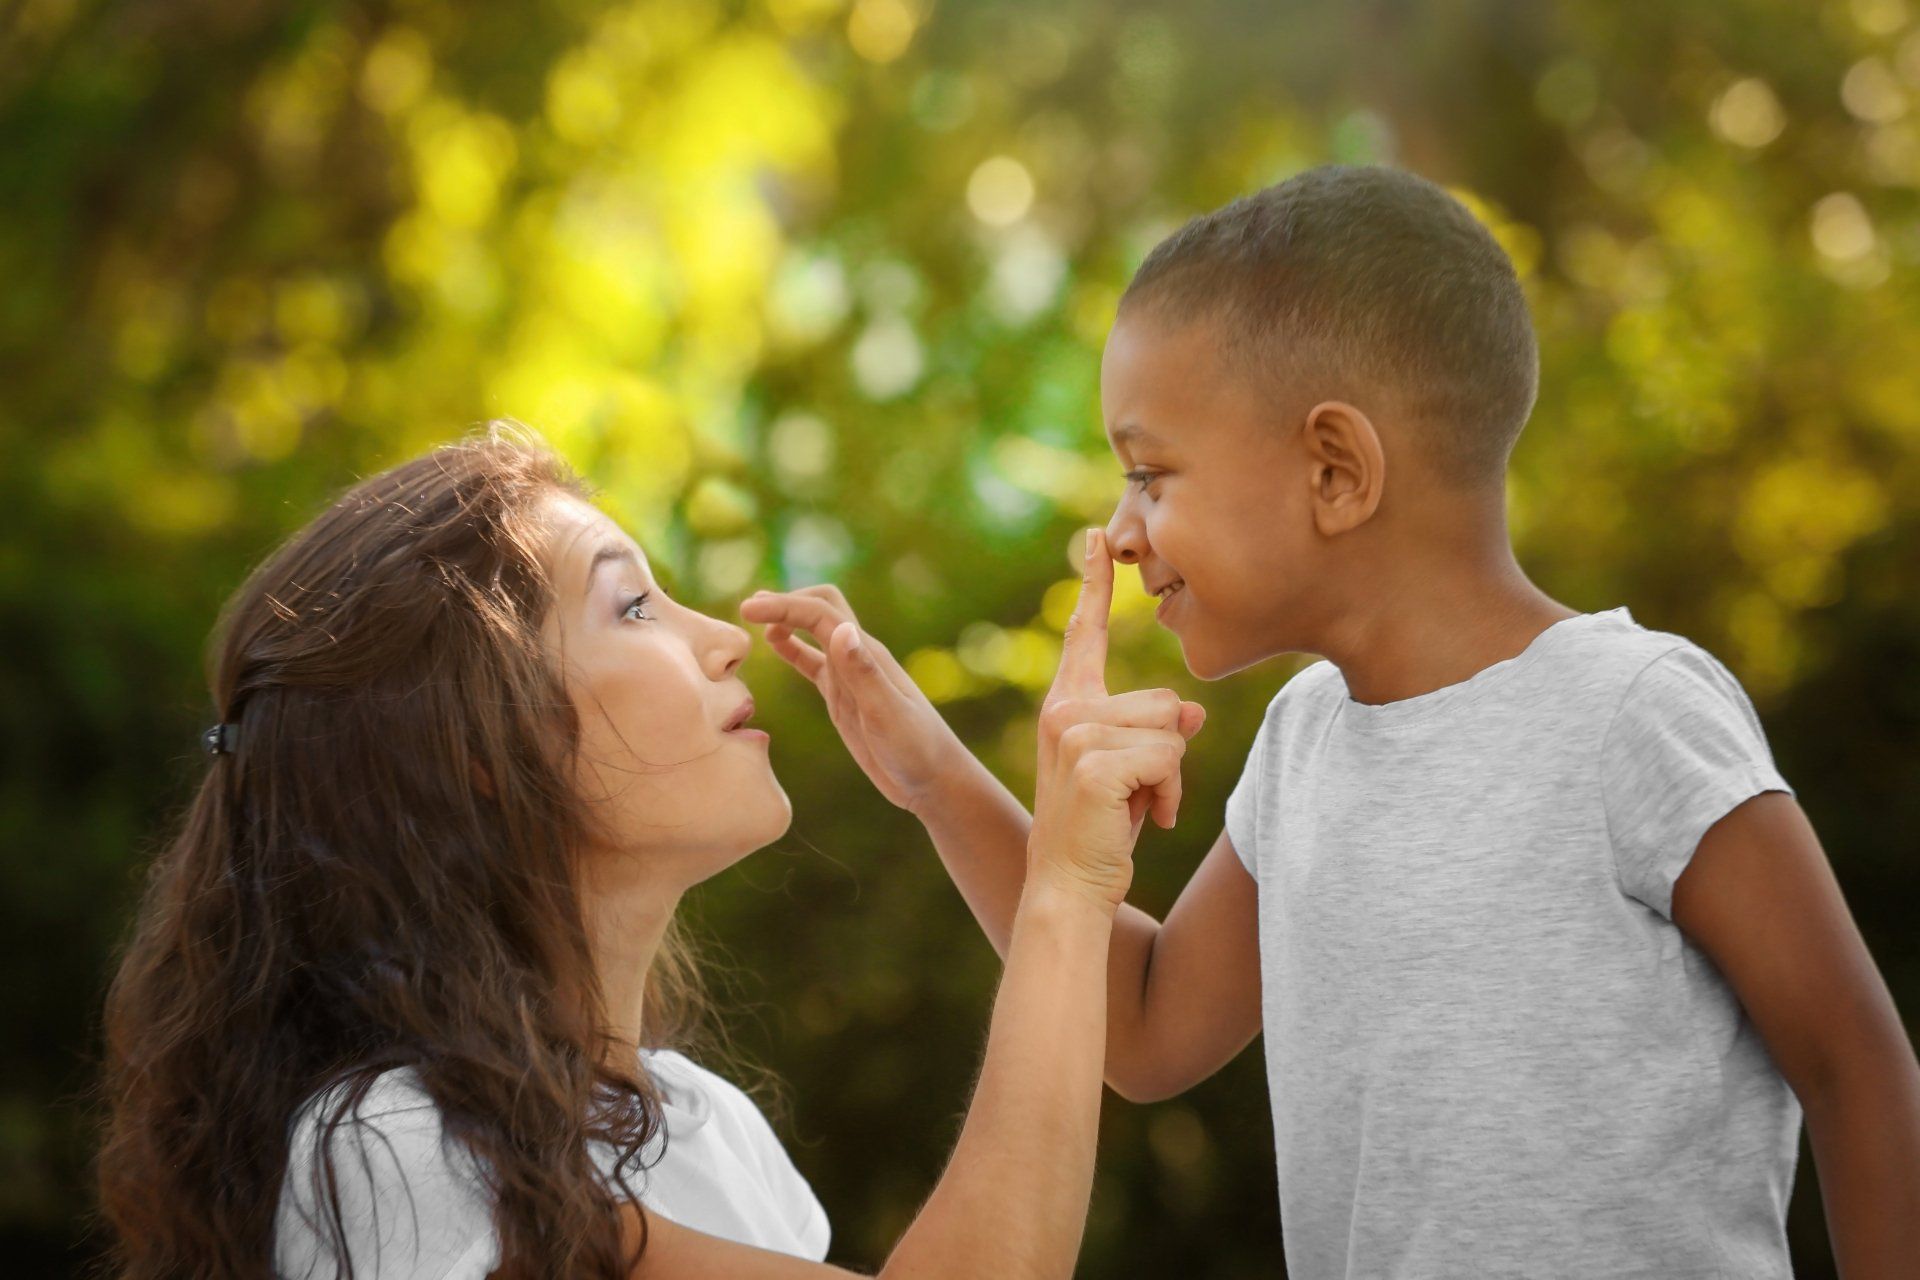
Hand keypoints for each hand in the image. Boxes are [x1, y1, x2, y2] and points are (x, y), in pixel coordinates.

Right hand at [740, 584, 969, 813]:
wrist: (934, 779)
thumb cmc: (917, 750)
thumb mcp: (887, 714)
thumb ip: (863, 673)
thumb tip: (839, 629)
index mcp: (866, 654)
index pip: (820, 613)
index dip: (784, 606)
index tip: (748, 609)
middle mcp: (857, 657)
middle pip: (818, 609)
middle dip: (784, 603)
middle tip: (747, 609)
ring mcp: (850, 677)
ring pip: (813, 632)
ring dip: (786, 619)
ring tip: (752, 619)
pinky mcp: (844, 697)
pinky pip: (812, 663)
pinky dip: (791, 649)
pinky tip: (772, 645)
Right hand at [1028, 530, 1205, 908]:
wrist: (1069, 886)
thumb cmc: (1102, 830)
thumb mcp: (1135, 773)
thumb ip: (1156, 735)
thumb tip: (1194, 717)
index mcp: (1067, 704)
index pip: (1087, 633)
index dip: (1093, 583)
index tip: (1098, 536)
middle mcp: (1064, 709)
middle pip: (1165, 701)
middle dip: (1169, 752)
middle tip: (1137, 793)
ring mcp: (1075, 733)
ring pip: (1172, 729)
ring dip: (1171, 777)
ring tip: (1139, 807)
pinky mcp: (1093, 761)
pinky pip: (1169, 759)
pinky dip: (1171, 796)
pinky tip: (1147, 819)